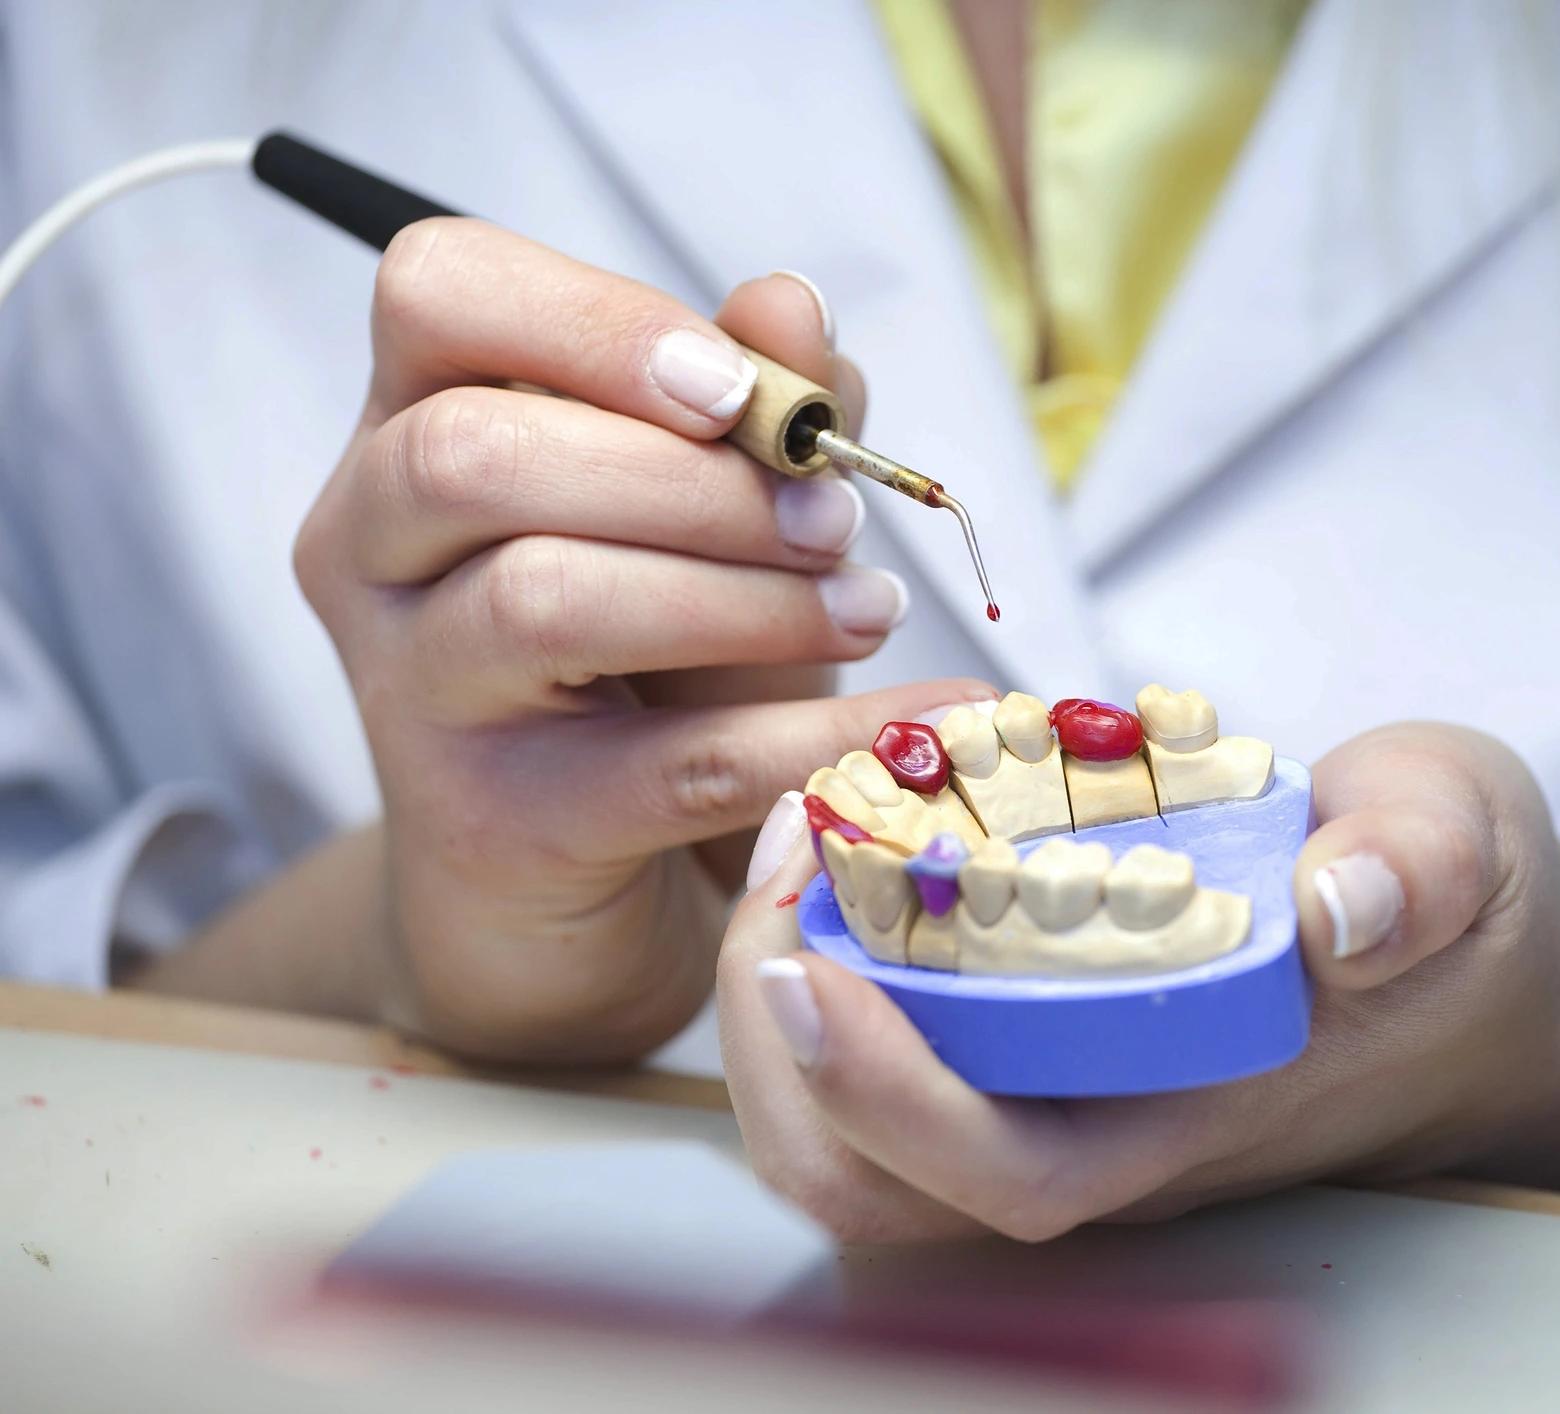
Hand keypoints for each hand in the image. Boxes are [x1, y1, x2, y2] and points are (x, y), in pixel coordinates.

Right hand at [290, 218, 989, 1060]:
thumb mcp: (706, 515)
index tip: (742, 390)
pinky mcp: (491, 823)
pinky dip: (815, 734)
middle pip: (477, 454)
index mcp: (410, 422)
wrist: (582, 878)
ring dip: (747, 598)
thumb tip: (791, 304)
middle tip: (836, 519)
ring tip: (865, 608)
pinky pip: (667, 763)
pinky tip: (916, 717)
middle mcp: (369, 547)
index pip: (438, 291)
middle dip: (694, 481)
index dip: (596, 320)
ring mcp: (410, 693)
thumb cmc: (643, 662)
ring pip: (546, 601)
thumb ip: (752, 405)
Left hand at [723, 721, 1559, 1242]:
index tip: (812, 958)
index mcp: (1196, 1108)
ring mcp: (1053, 1101)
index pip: (1009, 1174)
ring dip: (775, 1010)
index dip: (886, 1095)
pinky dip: (816, 972)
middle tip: (785, 851)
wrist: (1462, 967)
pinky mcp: (1025, 1055)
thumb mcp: (1466, 842)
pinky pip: (870, 1063)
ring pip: (850, 1146)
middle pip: (878, 1190)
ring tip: (791, 845)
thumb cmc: (1450, 911)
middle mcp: (1102, 1134)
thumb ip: (1425, 863)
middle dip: (777, 1044)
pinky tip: (832, 855)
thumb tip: (1345, 905)